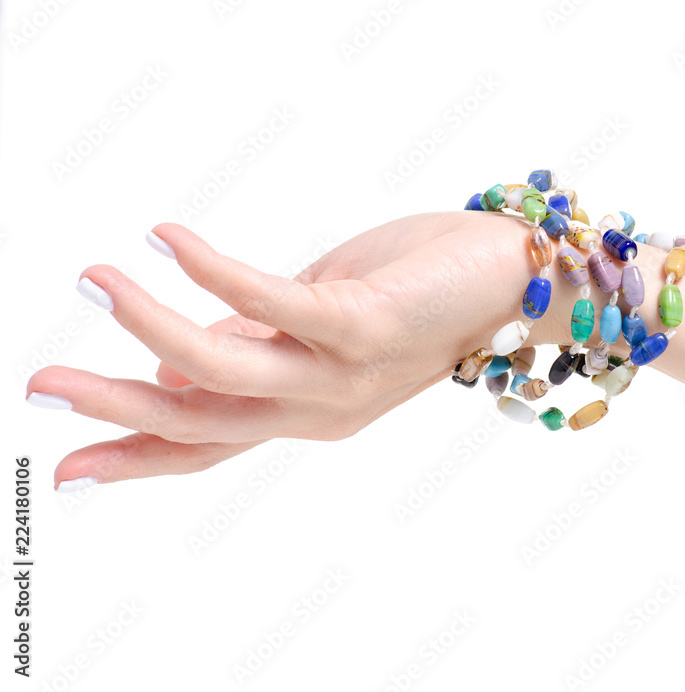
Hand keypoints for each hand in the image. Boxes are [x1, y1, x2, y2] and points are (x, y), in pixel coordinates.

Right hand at [27, 211, 550, 489]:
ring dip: (149, 327)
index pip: (207, 444)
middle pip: (199, 423)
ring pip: (222, 373)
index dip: (135, 457)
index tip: (66, 468)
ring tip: (94, 280)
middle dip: (115, 407)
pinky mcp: (363, 324)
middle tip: (41, 384)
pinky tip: (166, 239)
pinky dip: (211, 272)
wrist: (515, 283)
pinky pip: (272, 302)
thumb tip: (173, 364)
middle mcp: (319, 408)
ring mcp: (340, 373)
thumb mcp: (320, 326)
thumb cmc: (415, 296)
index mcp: (305, 410)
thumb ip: (254, 346)